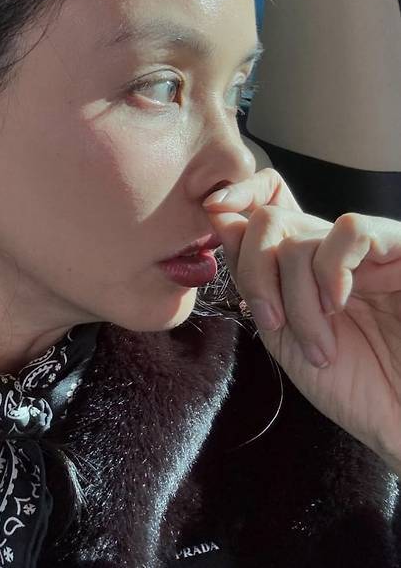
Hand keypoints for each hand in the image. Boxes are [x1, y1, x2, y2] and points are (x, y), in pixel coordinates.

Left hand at [202, 168, 400, 475]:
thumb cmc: (355, 386)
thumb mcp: (285, 333)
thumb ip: (254, 278)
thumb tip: (221, 218)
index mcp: (302, 263)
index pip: (265, 202)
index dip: (237, 195)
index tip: (212, 209)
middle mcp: (332, 248)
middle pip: (269, 219)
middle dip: (255, 273)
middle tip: (273, 323)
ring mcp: (369, 249)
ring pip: (299, 238)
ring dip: (296, 301)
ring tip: (321, 347)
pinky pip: (352, 231)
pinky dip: (331, 272)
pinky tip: (338, 307)